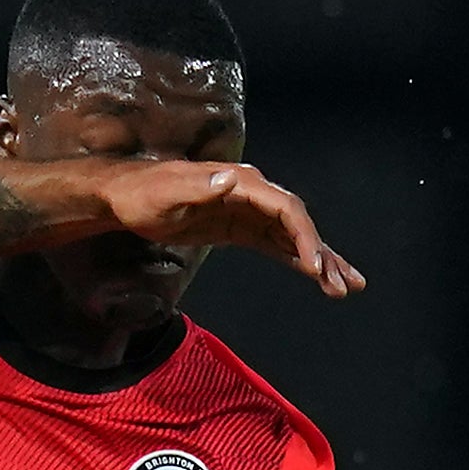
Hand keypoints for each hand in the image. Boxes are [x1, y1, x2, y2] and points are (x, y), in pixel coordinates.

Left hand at [95, 160, 365, 297]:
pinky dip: (294, 260)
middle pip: (297, 224)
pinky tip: (313, 277)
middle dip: (322, 255)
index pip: (285, 209)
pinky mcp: (238, 227)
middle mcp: (252, 193)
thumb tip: (230, 181)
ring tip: (343, 288)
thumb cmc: (142, 194)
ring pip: (291, 237)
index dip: (304, 236)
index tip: (314, 266)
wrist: (124, 196)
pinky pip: (274, 245)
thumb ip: (197, 188)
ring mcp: (247, 211)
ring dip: (317, 262)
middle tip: (344, 285)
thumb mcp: (166, 191)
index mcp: (241, 183)